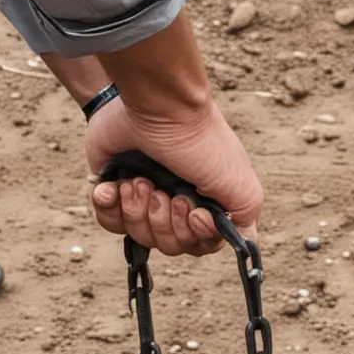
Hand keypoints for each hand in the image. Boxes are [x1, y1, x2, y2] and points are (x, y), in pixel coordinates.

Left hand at [86, 96, 262, 257]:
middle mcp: (174, 203)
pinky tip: (118, 185)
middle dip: (165, 222)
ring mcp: (144, 196)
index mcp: (203, 205)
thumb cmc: (203, 145)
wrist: (158, 107)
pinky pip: (108, 220)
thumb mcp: (242, 187)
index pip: (196, 245)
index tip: (195, 214)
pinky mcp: (115, 187)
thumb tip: (243, 243)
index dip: (193, 238)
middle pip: (167, 244)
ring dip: (139, 209)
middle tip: (165, 192)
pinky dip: (110, 206)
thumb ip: (244, 221)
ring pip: (138, 235)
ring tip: (141, 180)